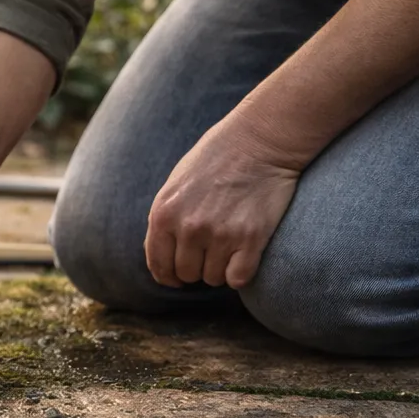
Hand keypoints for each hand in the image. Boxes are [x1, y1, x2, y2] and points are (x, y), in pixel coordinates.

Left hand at [145, 117, 302, 289]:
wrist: (259, 139)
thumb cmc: (217, 158)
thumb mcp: (175, 185)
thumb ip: (165, 221)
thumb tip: (161, 258)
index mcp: (163, 213)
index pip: (158, 266)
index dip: (168, 276)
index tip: (178, 278)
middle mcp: (188, 227)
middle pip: (187, 274)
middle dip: (198, 267)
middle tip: (212, 248)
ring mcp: (219, 234)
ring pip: (213, 279)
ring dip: (221, 268)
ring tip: (230, 242)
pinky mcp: (250, 238)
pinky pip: (238, 279)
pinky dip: (241, 273)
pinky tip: (245, 254)